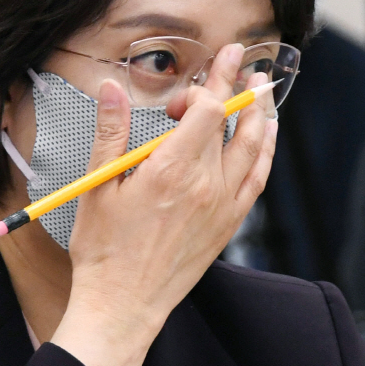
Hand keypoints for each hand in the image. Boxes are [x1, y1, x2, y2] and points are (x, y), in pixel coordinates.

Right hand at [51, 44, 276, 365]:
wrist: (125, 304)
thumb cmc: (104, 248)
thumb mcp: (99, 185)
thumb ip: (112, 132)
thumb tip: (112, 87)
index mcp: (171, 170)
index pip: (208, 108)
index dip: (210, 82)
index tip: (209, 67)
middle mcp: (206, 185)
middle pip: (233, 122)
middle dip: (237, 86)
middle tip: (241, 61)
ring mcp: (223, 206)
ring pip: (254, 148)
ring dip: (260, 113)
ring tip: (261, 90)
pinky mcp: (228, 224)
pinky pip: (258, 179)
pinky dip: (265, 152)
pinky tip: (265, 137)